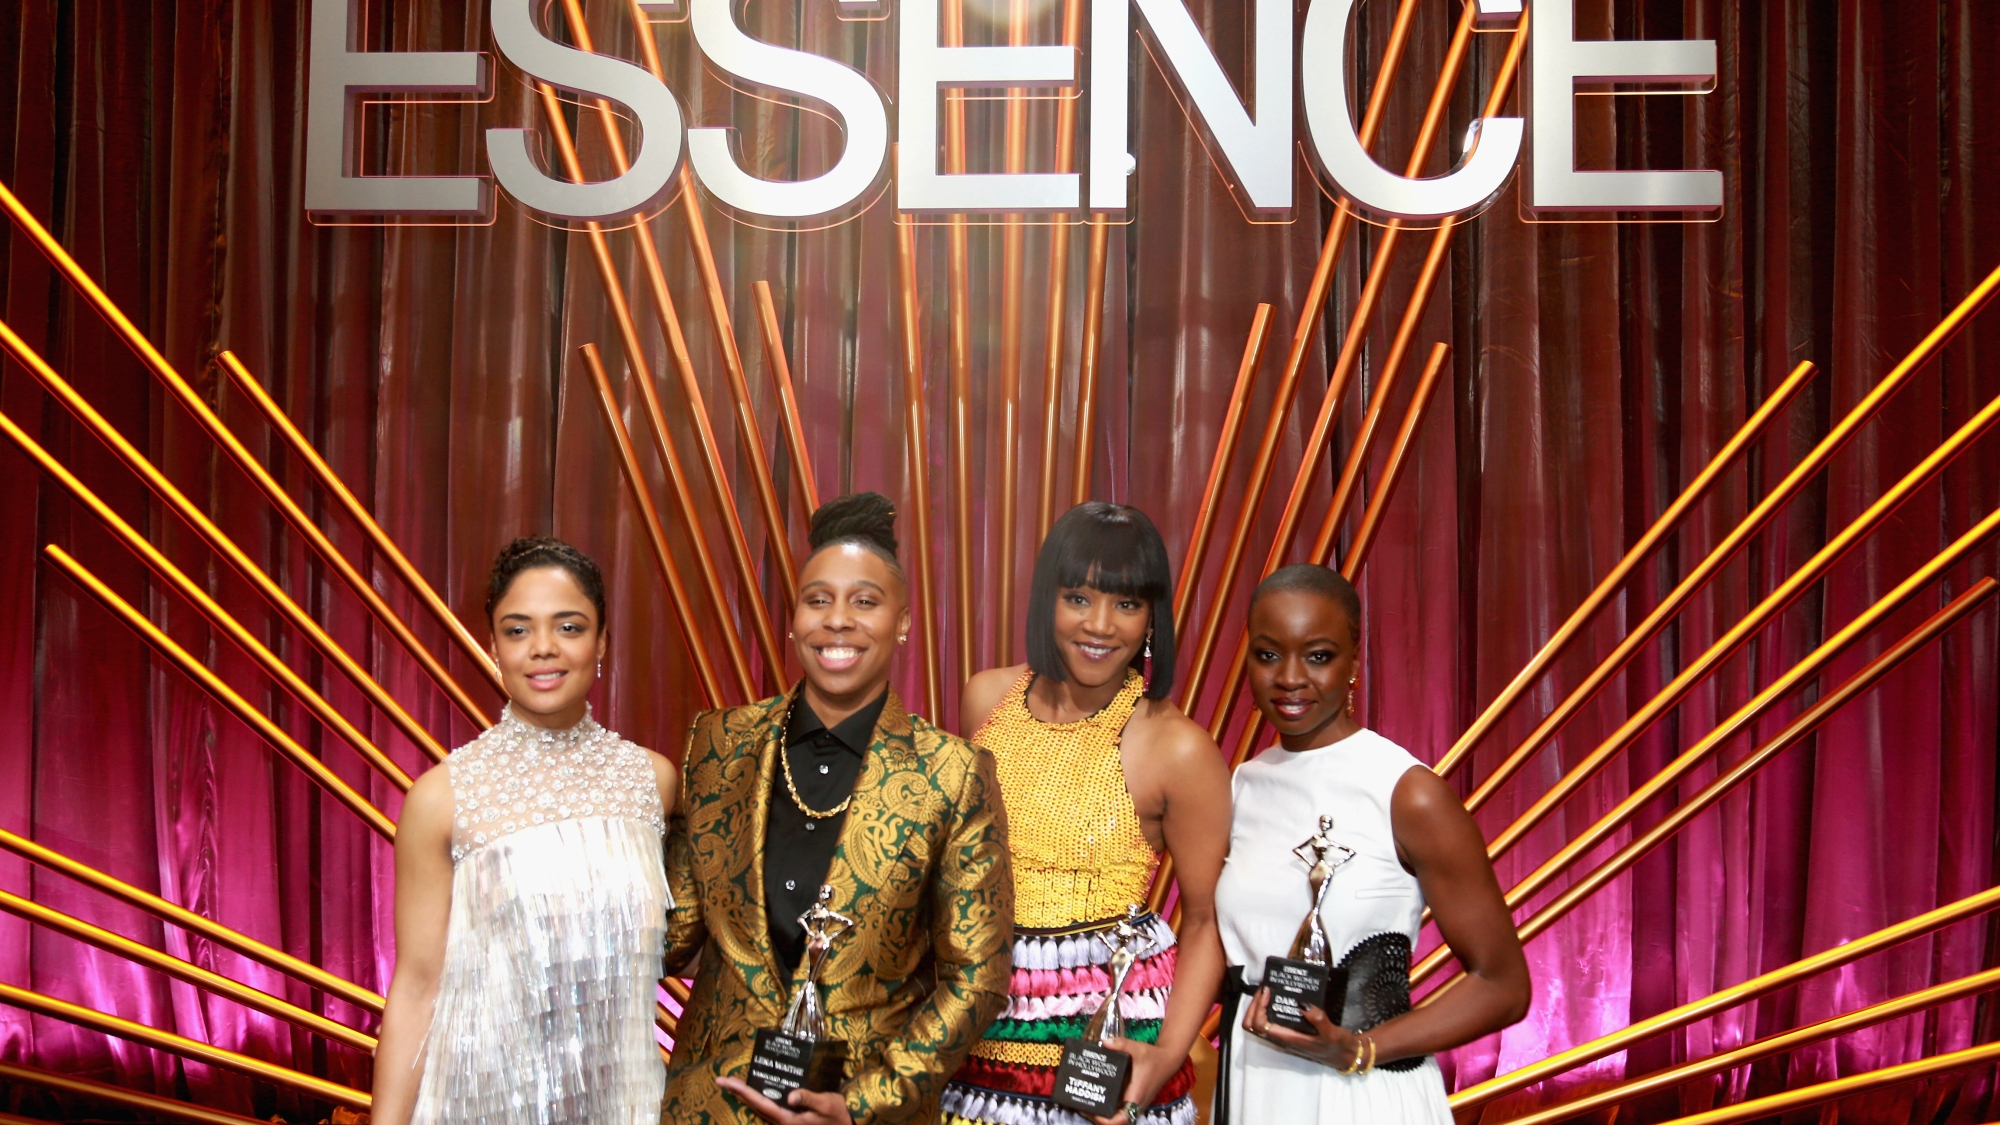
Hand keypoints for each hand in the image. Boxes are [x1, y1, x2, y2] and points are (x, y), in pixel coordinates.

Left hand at [715, 1077, 854, 1124]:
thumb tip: (790, 1095)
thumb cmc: (837, 1117)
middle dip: (737, 1092)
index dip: (741, 1090)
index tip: (726, 1081)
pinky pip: (767, 1109)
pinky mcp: (789, 1121)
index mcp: (787, 1118)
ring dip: (745, 1096)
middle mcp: (781, 1122)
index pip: (759, 1101)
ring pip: (758, 1109)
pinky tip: (756, 1092)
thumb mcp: (826, 1104)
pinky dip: (757, 1100)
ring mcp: (784, 1123)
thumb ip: (808, 1098)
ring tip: (733, 1085)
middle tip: (721, 1080)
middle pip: (754, 1105)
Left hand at [1082, 1037, 1176, 1124]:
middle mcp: (1135, 1104)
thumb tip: (1104, 1041)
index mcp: (1136, 1096)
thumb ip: (1121, 1044)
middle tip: (1082, 1105)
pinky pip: (1120, 1110)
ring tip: (1086, 1103)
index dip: (1106, 1120)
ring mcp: (1135, 1104)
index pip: (1121, 1119)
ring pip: (1117, 1118)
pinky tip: (1097, 1097)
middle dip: (1098, 1118)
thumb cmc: (1154, 1057)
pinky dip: (1108, 1109)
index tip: (1092, 1110)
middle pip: (1116, 1122)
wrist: (1168, 1060)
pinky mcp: (1134, 1101)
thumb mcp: (1138, 1048)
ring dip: (1102, 1114)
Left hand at [1241, 987, 1363, 1069]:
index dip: (1258, 1006)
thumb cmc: (1338, 1046)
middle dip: (1252, 1006)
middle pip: (1251, 1025)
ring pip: (1257, 1025)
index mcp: (1287, 1039)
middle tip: (1263, 989)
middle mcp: (1281, 1040)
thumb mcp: (1331, 1032)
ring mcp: (1283, 1038)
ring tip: (1266, 991)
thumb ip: (1318, 1019)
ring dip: (1256, 1008)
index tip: (1267, 990)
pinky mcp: (1288, 1034)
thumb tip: (1301, 1003)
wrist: (1345, 1056)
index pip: (1259, 1025)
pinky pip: (1267, 1023)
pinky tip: (1276, 998)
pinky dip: (1264, 1010)